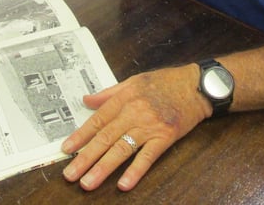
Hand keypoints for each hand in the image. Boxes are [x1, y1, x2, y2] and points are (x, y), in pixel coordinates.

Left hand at [61, 64, 210, 190]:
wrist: (197, 85)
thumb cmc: (166, 82)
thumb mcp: (134, 81)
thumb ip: (109, 93)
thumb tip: (86, 100)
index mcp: (125, 98)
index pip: (97, 120)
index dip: (81, 136)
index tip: (66, 149)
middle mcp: (134, 112)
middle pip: (105, 137)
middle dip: (85, 157)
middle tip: (70, 174)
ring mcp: (150, 125)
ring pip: (122, 149)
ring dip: (103, 168)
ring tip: (88, 182)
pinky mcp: (166, 136)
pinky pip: (148, 156)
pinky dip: (135, 170)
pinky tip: (124, 184)